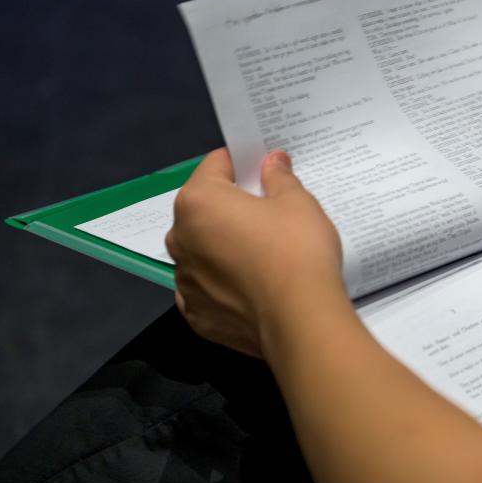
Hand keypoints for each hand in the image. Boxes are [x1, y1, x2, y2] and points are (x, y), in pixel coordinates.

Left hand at [166, 148, 345, 356]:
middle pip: (203, 210)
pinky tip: (248, 288)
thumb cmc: (297, 250)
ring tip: (260, 258)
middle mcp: (180, 239)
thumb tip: (271, 161)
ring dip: (221, 247)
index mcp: (197, 202)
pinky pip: (205, 289)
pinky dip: (220, 285)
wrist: (301, 321)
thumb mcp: (297, 202)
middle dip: (228, 208)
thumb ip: (278, 177)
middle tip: (267, 216)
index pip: (216, 166)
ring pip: (201, 251)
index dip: (243, 163)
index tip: (264, 171)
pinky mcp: (196, 316)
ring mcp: (185, 282)